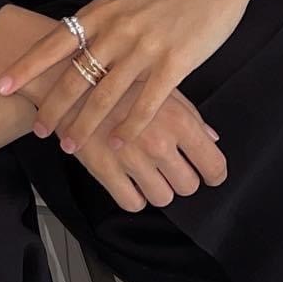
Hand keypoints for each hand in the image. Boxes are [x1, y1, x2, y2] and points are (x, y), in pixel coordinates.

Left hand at [0, 0, 251, 153]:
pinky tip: (117, 144)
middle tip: (38, 130)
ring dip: (83, 125)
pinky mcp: (173, 64)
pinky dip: (128, 127)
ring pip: (104, 97)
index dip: (25, 68)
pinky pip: (145, 104)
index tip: (1, 86)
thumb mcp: (121, 2)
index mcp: (99, 14)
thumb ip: (97, 25)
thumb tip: (68, 45)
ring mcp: (144, 49)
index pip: (52, 45)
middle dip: (52, 108)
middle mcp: (116, 32)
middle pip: (74, 78)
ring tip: (69, 146)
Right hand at [57, 78, 226, 211]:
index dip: (214, 174)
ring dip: (158, 189)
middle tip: (170, 168)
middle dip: (182, 179)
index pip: (213, 164)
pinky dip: (133, 196)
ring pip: (162, 198)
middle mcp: (159, 142)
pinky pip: (132, 203)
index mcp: (178, 120)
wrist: (68, 78)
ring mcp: (132, 159)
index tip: (209, 174)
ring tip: (147, 173)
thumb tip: (211, 139)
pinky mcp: (105, 170)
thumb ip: (190, 115)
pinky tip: (128, 179)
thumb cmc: (118, 79)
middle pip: (188, 186)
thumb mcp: (161, 87)